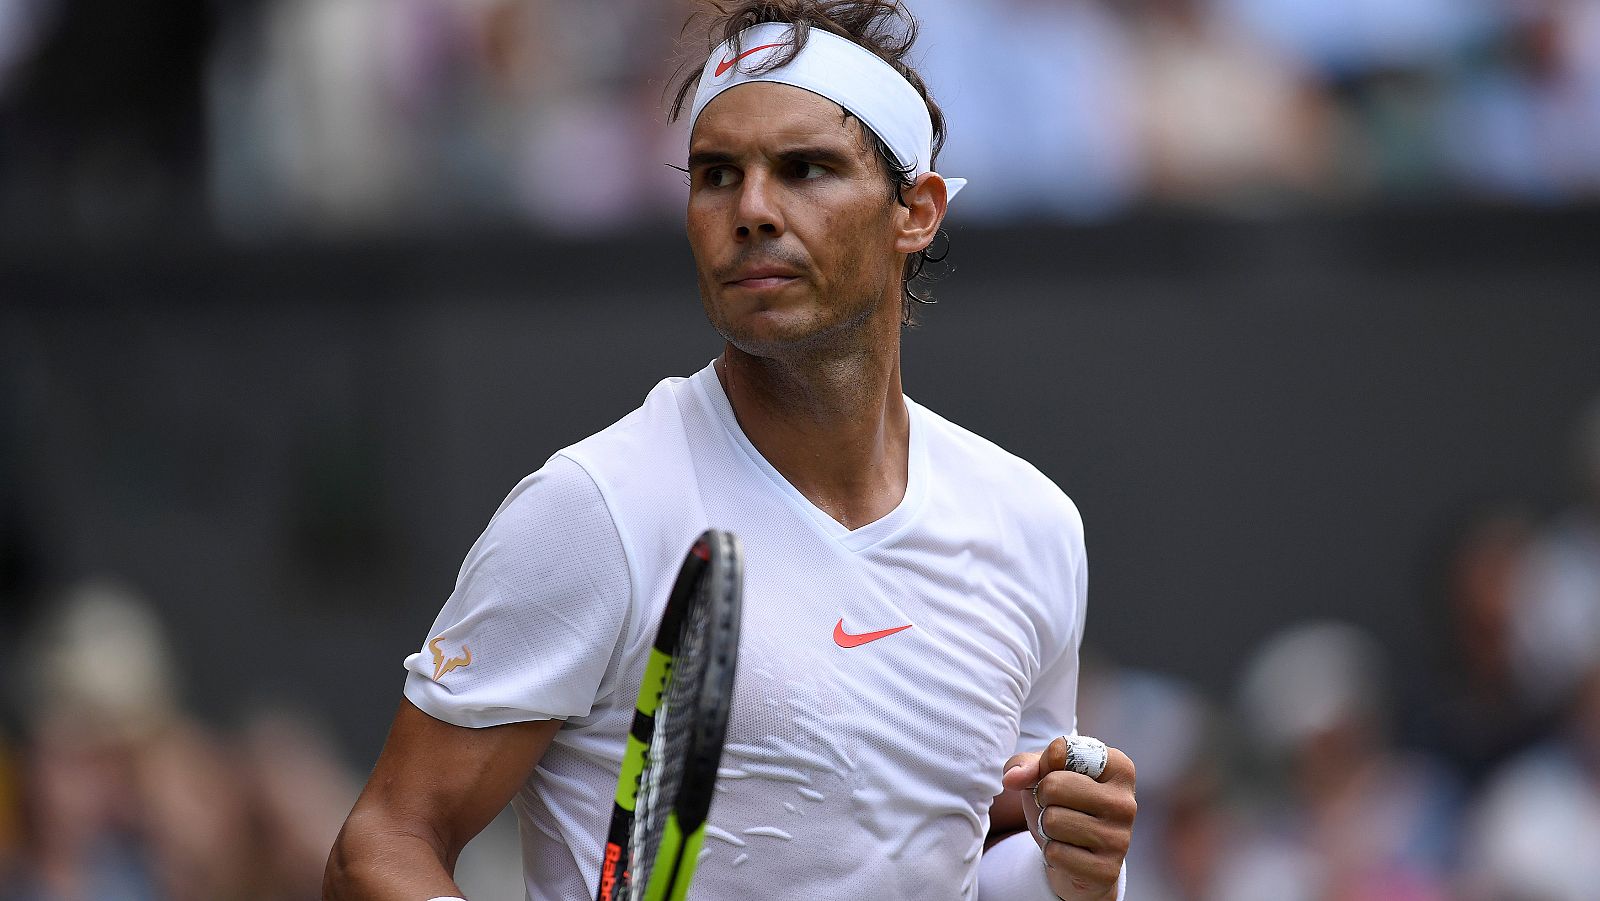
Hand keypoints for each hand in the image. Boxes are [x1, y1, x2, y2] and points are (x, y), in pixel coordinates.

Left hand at [1001, 736, 1135, 900]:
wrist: (1078, 857)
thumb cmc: (1063, 804)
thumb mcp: (1045, 774)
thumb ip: (1026, 765)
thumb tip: (1011, 778)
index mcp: (1118, 767)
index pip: (1061, 750)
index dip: (1043, 765)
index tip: (1055, 774)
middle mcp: (1126, 802)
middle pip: (1054, 786)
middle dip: (1042, 797)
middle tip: (1057, 807)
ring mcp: (1120, 838)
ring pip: (1052, 821)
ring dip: (1046, 827)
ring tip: (1063, 830)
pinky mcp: (1107, 870)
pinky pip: (1055, 853)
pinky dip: (1051, 853)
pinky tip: (1069, 852)